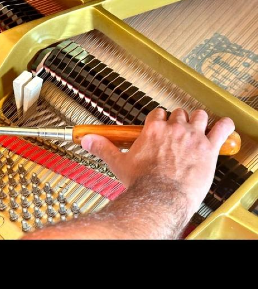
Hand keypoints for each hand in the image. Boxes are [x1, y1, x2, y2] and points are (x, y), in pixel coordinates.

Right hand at [81, 108, 234, 219]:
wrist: (161, 196)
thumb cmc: (143, 182)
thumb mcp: (118, 163)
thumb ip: (102, 148)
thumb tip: (87, 140)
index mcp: (153, 130)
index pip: (158, 114)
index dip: (160, 119)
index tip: (161, 125)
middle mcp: (173, 129)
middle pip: (178, 113)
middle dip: (178, 120)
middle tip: (178, 131)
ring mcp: (191, 136)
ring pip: (198, 116)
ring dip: (198, 121)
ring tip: (198, 127)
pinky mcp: (208, 147)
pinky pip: (221, 128)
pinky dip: (224, 126)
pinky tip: (223, 127)